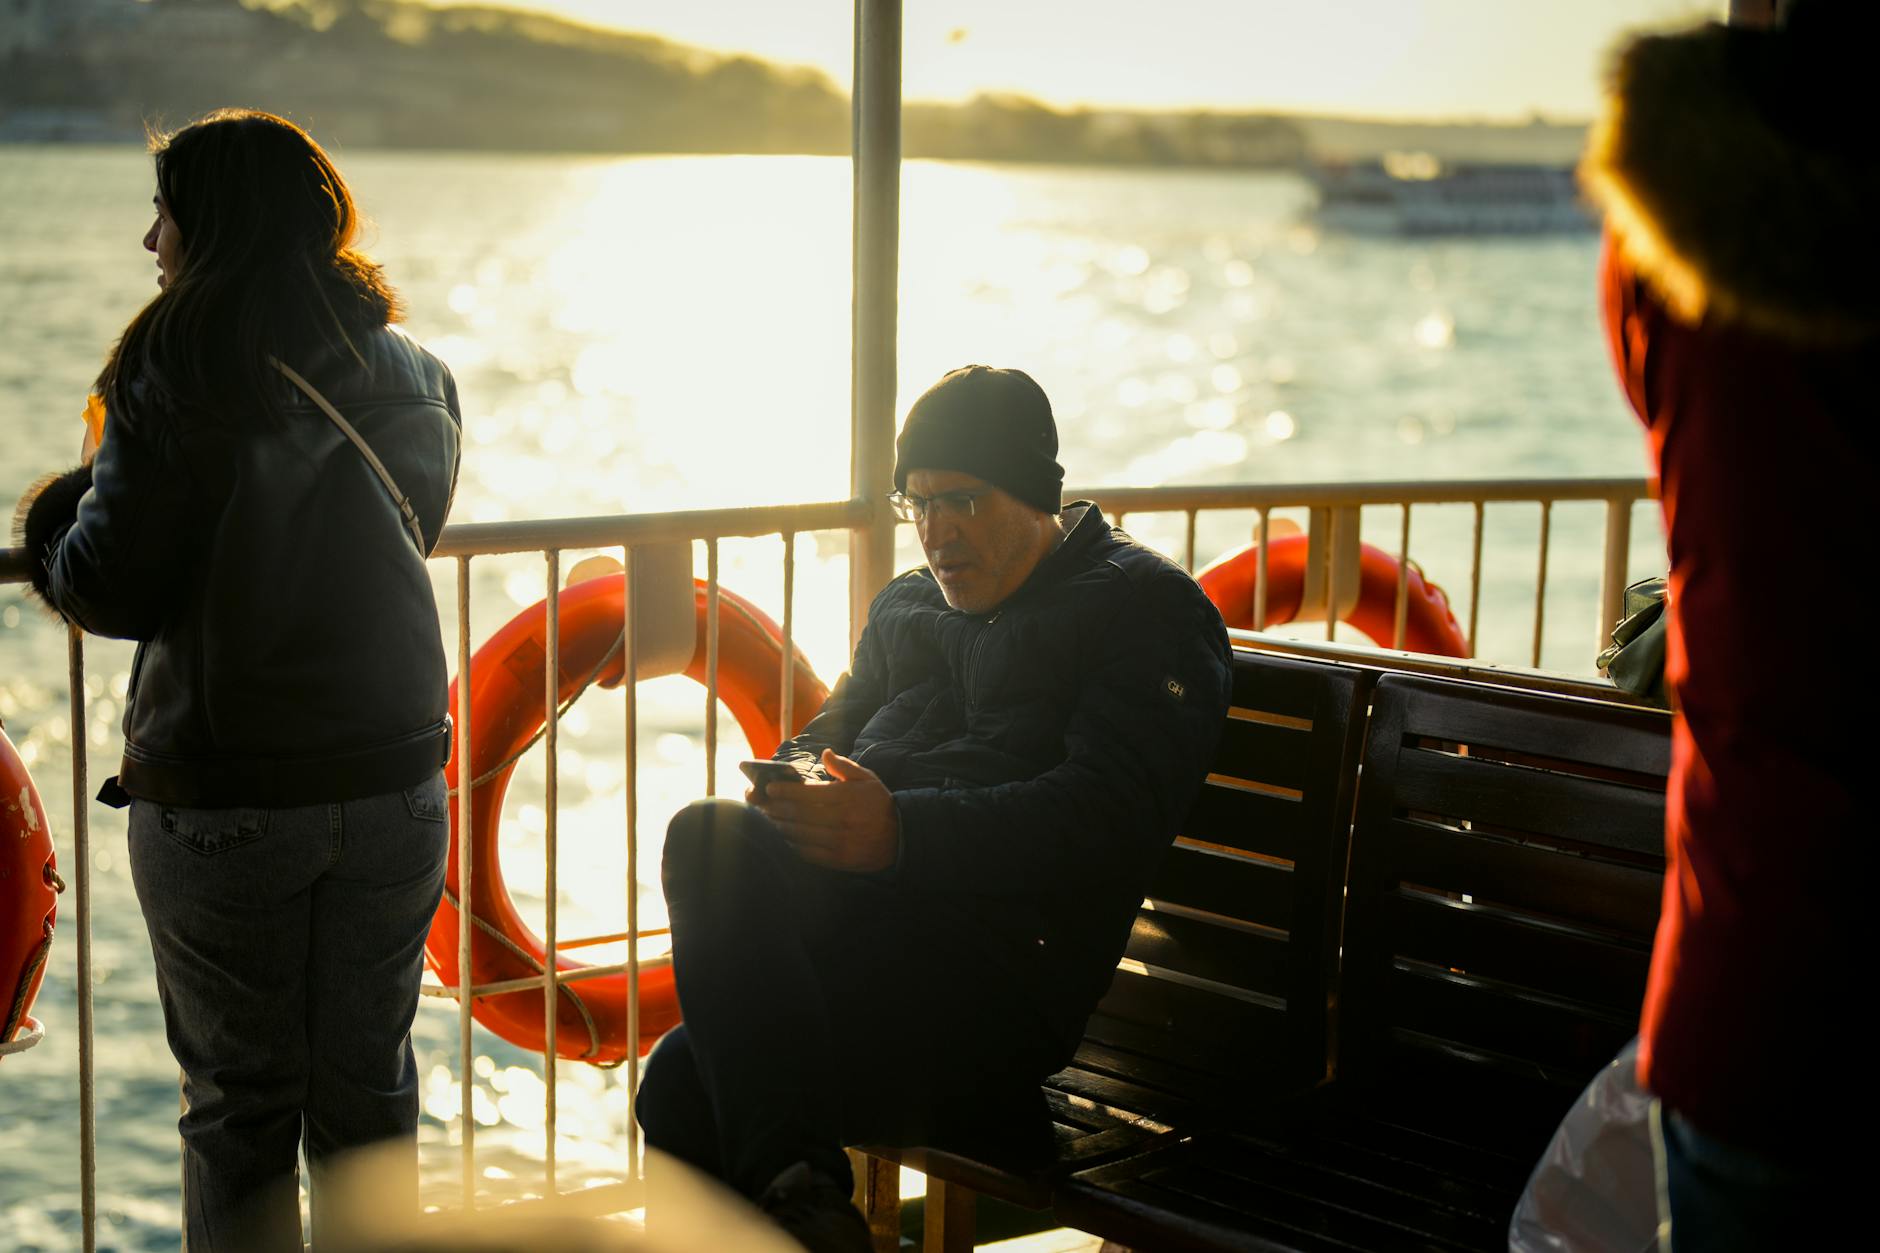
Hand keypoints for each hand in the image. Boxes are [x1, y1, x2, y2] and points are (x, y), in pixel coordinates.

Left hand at [752, 749, 899, 872]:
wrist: (900, 837)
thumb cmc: (878, 804)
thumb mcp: (868, 779)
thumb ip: (844, 766)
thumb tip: (825, 754)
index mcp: (845, 797)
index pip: (807, 794)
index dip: (784, 791)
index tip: (769, 788)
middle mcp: (840, 820)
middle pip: (798, 814)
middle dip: (775, 808)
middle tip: (760, 804)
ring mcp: (839, 842)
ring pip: (799, 834)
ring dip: (779, 827)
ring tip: (766, 820)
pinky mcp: (838, 860)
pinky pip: (807, 853)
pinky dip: (791, 845)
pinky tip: (781, 838)